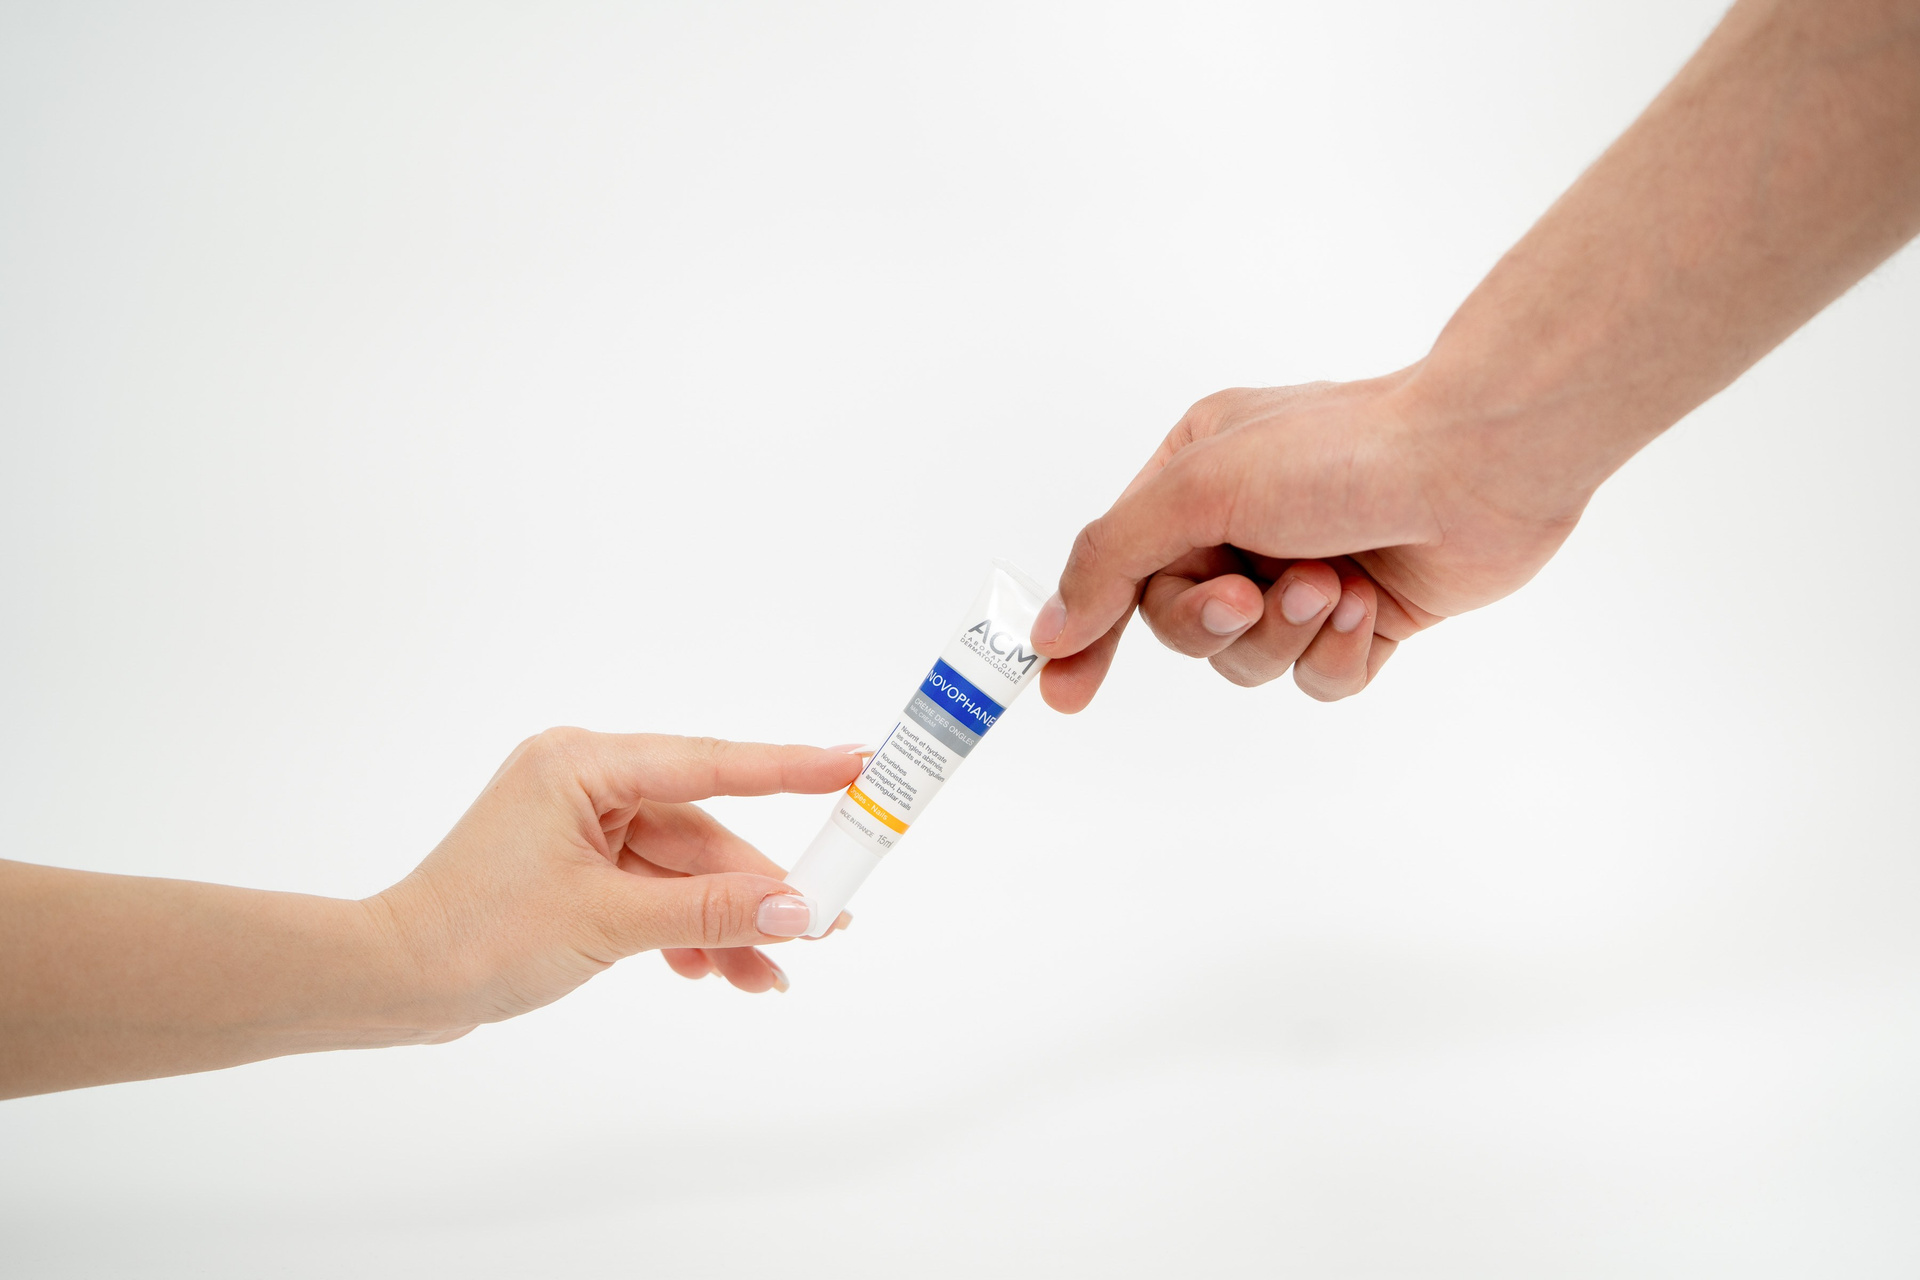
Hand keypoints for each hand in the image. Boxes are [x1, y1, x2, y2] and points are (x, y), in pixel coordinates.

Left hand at [373, 729, 864, 1031]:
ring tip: (769, 977)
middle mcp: (584, 781)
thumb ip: (709, 912)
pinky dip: (684, 930)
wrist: (390, 984)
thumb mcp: (608, 923)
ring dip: (724, 923)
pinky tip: (715, 974)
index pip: (710, 763)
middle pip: (702, 830)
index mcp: (583, 764)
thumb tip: (796, 908)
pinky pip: (652, 890)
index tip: (855, 763)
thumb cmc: (475, 936)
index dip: (790, 768)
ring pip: (682, 870)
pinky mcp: (575, 868)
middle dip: (756, 886)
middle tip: (824, 920)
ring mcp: (579, 826)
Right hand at [1033, 371, 1585, 708]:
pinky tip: (1370, 604)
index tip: (1065, 694)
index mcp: (1194, 476)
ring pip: (1250, 660)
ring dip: (1286, 632)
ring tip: (1333, 584)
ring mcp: (1307, 572)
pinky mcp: (1368, 617)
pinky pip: (1319, 679)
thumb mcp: (1198, 489)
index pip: (1119, 570)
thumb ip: (1112, 560)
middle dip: (1216, 622)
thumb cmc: (1342, 451)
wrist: (1480, 461)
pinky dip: (1339, 654)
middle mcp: (1246, 524)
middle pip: (1183, 627)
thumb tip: (1049, 629)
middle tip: (1250, 595)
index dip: (1088, 633)